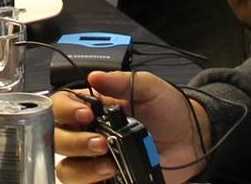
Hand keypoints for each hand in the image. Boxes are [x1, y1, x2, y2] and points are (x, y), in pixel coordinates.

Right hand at [54, 73, 208, 183]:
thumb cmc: (170, 111)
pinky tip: (110, 177)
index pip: (62, 105)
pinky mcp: (105, 180)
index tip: (86, 114)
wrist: (191, 142)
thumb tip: (95, 77)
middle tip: (101, 143)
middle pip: (58, 139)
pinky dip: (89, 183)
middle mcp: (88, 132)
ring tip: (109, 166)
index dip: (66, 110)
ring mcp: (95, 160)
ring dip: (83, 168)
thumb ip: (123, 82)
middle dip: (75, 142)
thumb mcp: (150, 88)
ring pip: (67, 168)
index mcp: (94, 107)